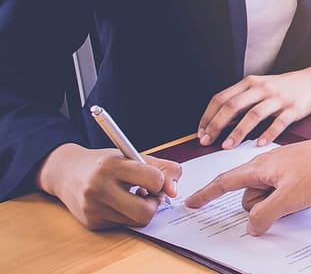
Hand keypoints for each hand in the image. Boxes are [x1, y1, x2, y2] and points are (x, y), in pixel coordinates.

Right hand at [35, 143, 181, 229]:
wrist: (67, 173)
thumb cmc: (105, 163)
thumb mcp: (132, 155)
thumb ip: (162, 168)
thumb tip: (174, 192)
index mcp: (112, 165)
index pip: (154, 179)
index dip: (161, 182)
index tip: (156, 180)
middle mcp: (99, 187)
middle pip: (145, 211)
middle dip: (154, 205)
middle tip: (150, 195)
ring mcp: (93, 207)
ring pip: (136, 221)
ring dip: (141, 210)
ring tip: (133, 196)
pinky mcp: (91, 222)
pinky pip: (123, 225)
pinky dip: (127, 215)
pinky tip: (118, 202)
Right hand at [186, 121, 310, 234]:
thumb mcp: (288, 199)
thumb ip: (264, 215)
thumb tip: (251, 225)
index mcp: (261, 167)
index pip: (225, 182)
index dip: (206, 194)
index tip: (191, 201)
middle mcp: (271, 164)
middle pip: (250, 194)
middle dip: (259, 207)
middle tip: (283, 206)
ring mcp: (288, 167)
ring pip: (271, 195)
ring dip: (280, 205)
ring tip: (302, 201)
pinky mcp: (304, 172)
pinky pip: (288, 192)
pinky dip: (293, 201)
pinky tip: (309, 199)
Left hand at [198, 65, 310, 148]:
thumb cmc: (285, 88)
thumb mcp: (260, 88)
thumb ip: (242, 101)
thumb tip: (219, 123)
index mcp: (250, 83)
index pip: (221, 98)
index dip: (208, 116)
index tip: (201, 133)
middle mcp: (262, 88)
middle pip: (233, 106)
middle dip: (217, 125)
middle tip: (208, 141)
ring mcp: (278, 98)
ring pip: (253, 114)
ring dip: (238, 132)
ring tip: (228, 146)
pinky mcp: (294, 108)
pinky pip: (279, 122)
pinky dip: (268, 133)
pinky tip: (260, 144)